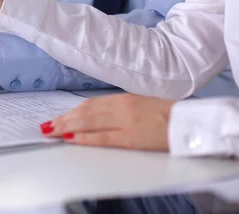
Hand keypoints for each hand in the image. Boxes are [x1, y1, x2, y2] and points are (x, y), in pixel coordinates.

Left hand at [40, 94, 173, 150]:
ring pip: (88, 122)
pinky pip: (102, 138)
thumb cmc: (169, 114)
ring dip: (67, 127)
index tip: (58, 117)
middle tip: (47, 126)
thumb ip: (120, 108)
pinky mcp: (131, 137)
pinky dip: (84, 138)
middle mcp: (121, 107)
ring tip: (52, 132)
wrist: (191, 122)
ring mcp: (125, 122)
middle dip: (63, 120)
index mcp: (124, 99)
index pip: (90, 104)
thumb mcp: (141, 104)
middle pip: (85, 113)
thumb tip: (97, 115)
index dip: (72, 111)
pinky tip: (71, 139)